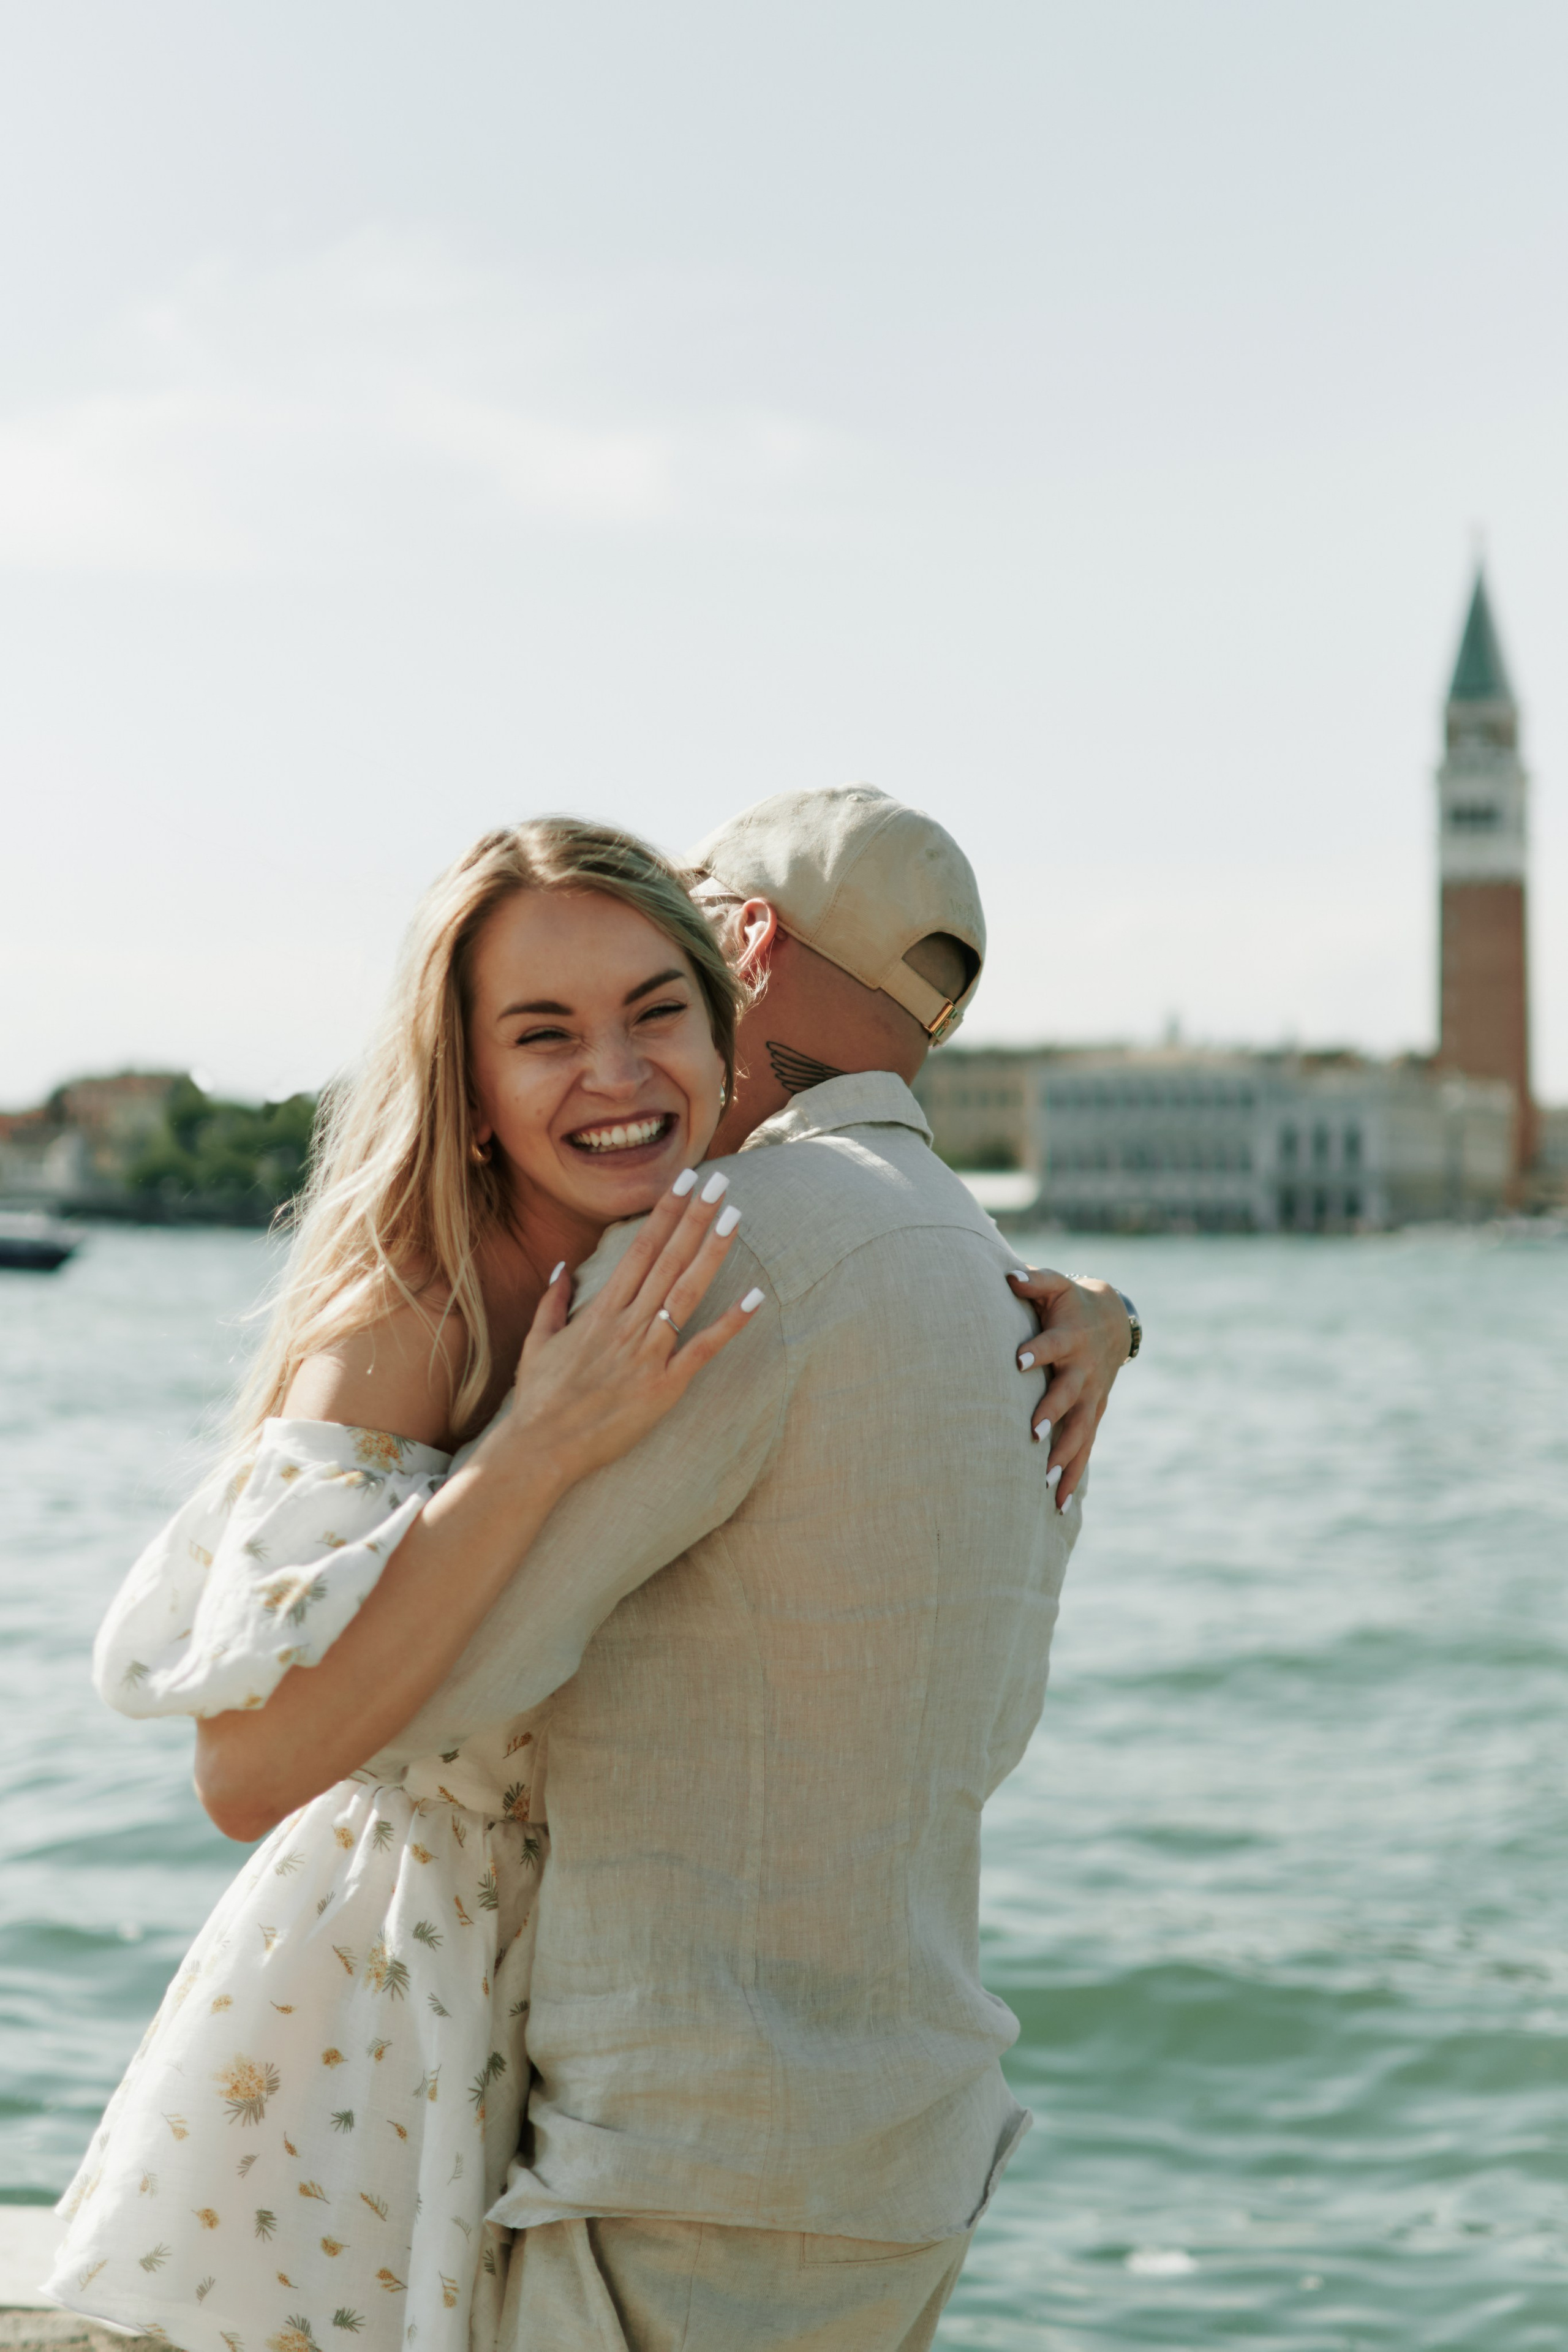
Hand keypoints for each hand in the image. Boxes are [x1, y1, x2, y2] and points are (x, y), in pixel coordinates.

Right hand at [502, 1173, 763, 1485]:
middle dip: (695, 1216)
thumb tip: (564, 1267)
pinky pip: (702, 1349)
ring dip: (712, 1252)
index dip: (666, 1211)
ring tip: (735, 1216)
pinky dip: (730, 1323)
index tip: (685, 1181)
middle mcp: (626, 1324)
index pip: (640, 1247)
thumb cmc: (540, 1399)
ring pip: (686, 1292)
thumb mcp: (538, 1342)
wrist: (540, 1448)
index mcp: (600, 1310)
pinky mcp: (663, 1386)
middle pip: (667, 1259)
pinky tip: (755, 1297)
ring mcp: (646, 1354)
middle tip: (720, 1181)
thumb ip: (553, 1302)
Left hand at [1006, 1267, 1130, 1510]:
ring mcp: (1090, 1397)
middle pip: (1067, 1395)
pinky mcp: (1093, 1414)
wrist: (1115, 1321)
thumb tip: (1007, 1275)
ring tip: (1043, 1483)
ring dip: (1063, 1456)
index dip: (1035, 1351)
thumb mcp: (1055, 1284)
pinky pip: (1084, 1449)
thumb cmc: (1070, 1302)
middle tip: (1033, 1434)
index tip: (1016, 1360)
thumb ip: (1033, 1280)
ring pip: (1079, 1431)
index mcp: (1068, 1338)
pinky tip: (1057, 1505)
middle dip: (1052, 1414)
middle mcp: (1081, 1371)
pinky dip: (1073, 1476)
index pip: (1050, 1345)